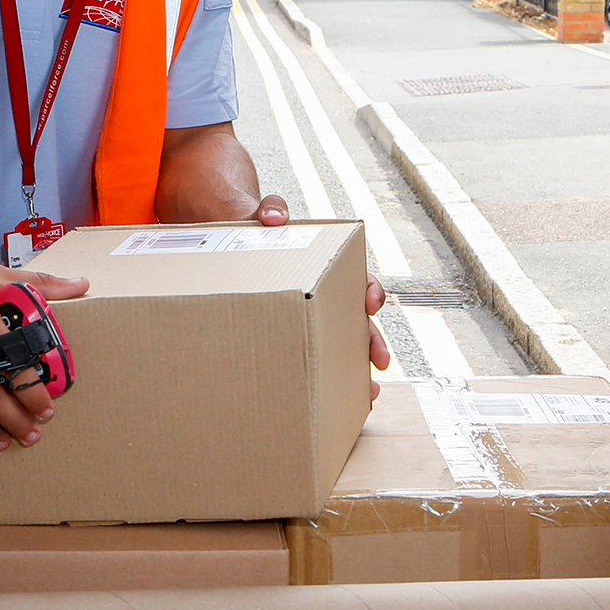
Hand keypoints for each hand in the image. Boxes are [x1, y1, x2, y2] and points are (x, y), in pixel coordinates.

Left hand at [251, 196, 391, 394]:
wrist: (230, 243)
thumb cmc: (251, 230)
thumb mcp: (259, 216)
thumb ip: (269, 210)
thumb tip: (275, 217)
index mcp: (325, 263)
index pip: (357, 276)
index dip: (369, 290)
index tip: (370, 304)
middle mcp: (324, 290)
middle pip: (356, 318)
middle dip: (372, 341)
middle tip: (379, 360)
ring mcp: (311, 312)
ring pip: (343, 343)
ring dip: (358, 368)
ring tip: (369, 393)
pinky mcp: (294, 330)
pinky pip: (317, 355)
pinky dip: (330, 377)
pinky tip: (335, 399)